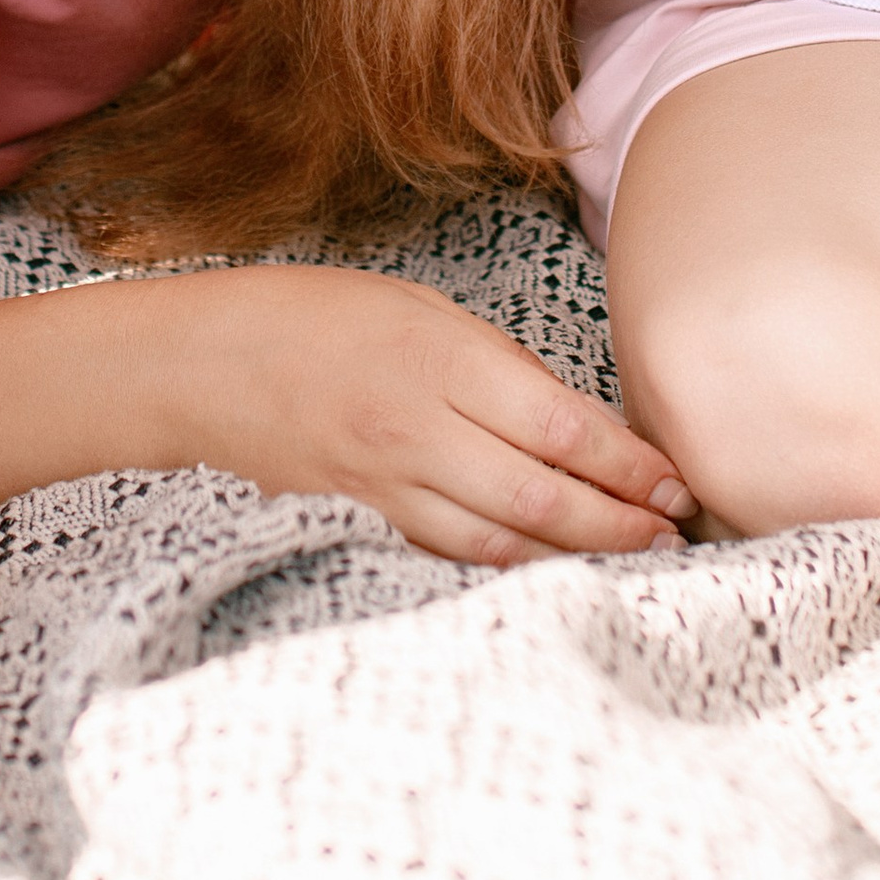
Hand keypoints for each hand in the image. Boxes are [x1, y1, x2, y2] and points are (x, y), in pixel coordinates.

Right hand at [159, 263, 697, 566]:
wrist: (202, 363)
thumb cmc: (315, 315)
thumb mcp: (420, 308)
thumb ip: (497, 366)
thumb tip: (575, 422)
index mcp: (441, 361)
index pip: (562, 428)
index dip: (629, 467)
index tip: (676, 483)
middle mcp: (419, 432)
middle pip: (544, 500)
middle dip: (621, 525)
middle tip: (675, 535)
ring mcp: (388, 487)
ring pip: (503, 545)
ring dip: (577, 559)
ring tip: (633, 561)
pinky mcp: (365, 523)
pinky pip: (451, 555)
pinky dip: (509, 568)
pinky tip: (550, 571)